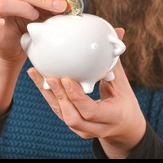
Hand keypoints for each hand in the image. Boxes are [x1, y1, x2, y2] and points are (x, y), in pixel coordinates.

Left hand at [27, 29, 146, 158]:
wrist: (125, 126)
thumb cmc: (124, 100)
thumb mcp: (123, 82)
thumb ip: (115, 59)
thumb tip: (117, 32)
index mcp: (113, 117)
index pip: (91, 111)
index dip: (77, 97)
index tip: (68, 79)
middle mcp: (97, 128)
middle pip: (73, 117)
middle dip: (59, 96)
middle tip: (49, 76)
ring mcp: (84, 130)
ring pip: (62, 115)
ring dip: (49, 95)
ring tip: (38, 74)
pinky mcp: (73, 126)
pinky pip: (58, 111)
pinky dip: (47, 95)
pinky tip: (38, 78)